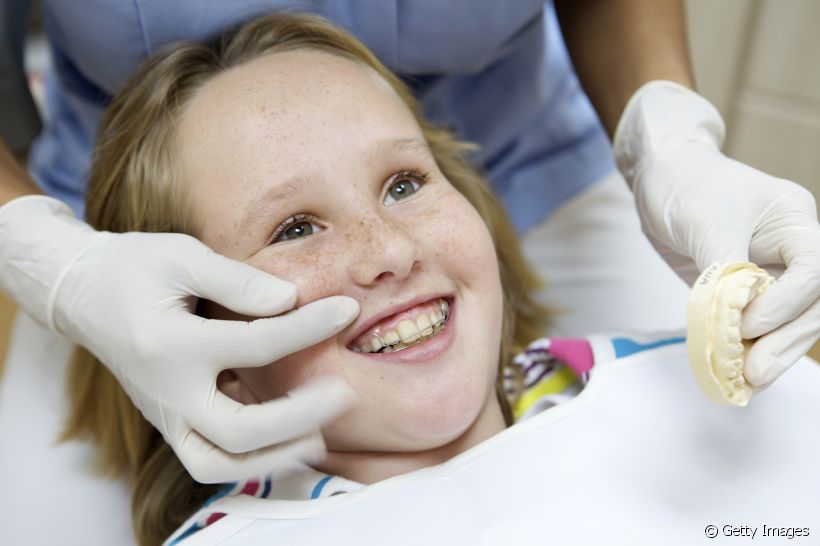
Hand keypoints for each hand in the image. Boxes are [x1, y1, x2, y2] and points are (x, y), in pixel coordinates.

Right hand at [0, 196, 359, 482]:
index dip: (309, 327)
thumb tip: (290, 300)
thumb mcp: (181, 256)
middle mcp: (165, 390)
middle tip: (343, 393)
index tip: (347, 310)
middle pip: (238, 431)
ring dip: (273, 456)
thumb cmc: (133, 267)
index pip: (256, 343)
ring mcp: (163, 413)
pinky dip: (249, 458)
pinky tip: (286, 436)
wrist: (82, 293)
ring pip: (219, 464)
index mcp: (170, 343)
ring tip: (319, 434)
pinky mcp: (167, 422)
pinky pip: (208, 459)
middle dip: (298, 417)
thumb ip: (236, 280)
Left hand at [614, 81, 819, 387]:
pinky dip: (747, 349)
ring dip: (770, 353)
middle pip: (811, 304)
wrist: (659, 178)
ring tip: (746, 382)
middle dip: (785, 340)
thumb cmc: (685, 184)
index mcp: (794, 222)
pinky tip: (735, 375)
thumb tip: (734, 315)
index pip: (813, 270)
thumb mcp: (704, 220)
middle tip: (754, 373)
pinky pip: (756, 325)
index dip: (785, 303)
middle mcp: (791, 249)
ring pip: (789, 321)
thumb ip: (723, 267)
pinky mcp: (745, 291)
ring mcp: (771, 272)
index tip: (746, 322)